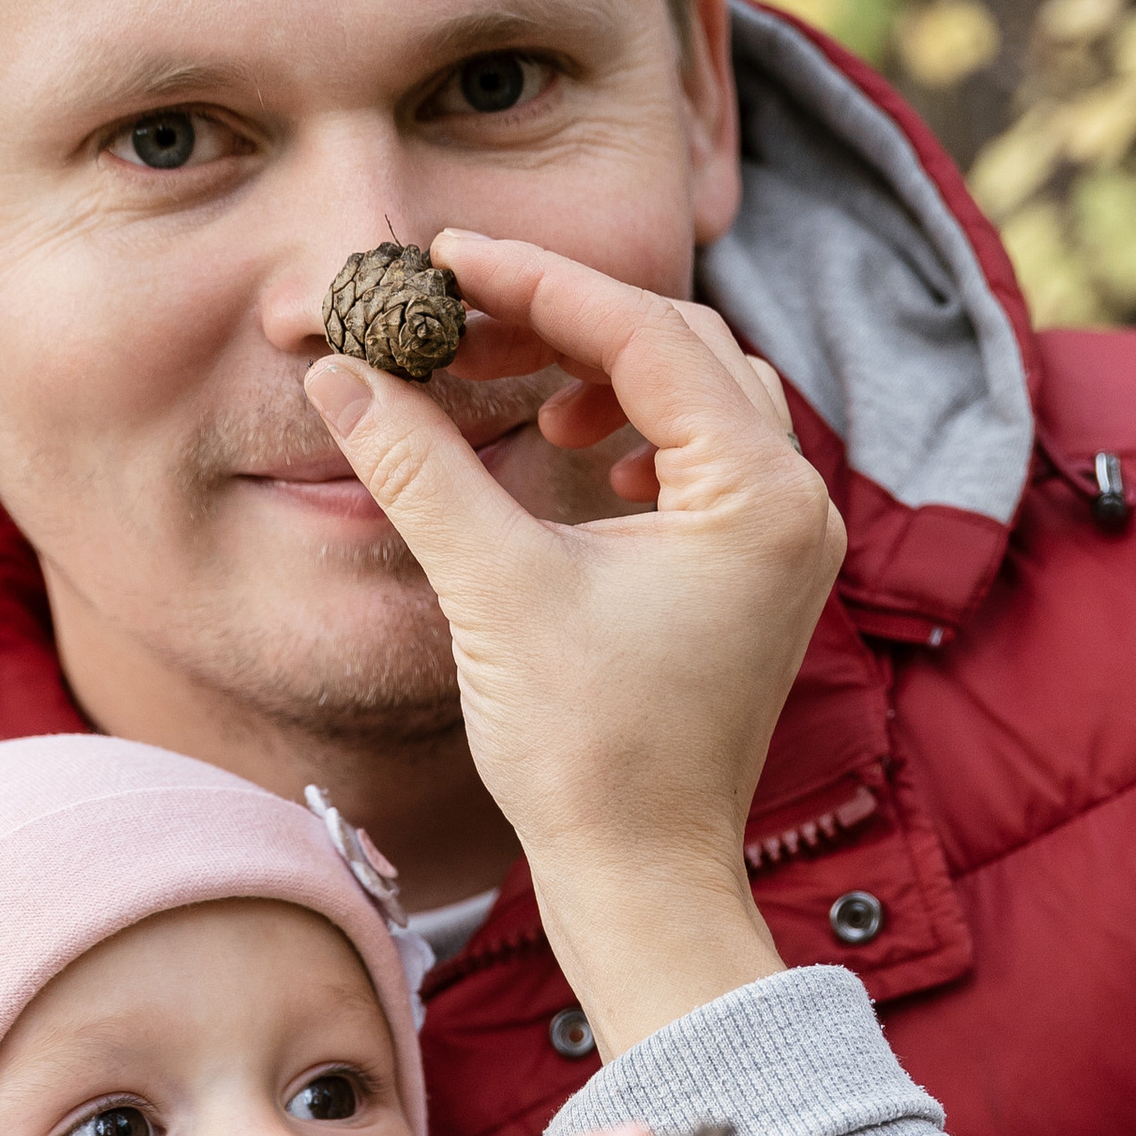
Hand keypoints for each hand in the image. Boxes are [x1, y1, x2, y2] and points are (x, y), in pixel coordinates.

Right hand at [304, 231, 839, 1049]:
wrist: (642, 879)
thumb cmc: (587, 755)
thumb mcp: (492, 590)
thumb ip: (419, 465)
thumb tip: (340, 371)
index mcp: (759, 493)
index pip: (644, 332)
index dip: (534, 282)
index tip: (446, 256)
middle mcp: (794, 502)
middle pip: (680, 345)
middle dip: (563, 321)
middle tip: (458, 317)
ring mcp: (783, 540)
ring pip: (696, 392)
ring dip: (599, 372)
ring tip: (509, 394)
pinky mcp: (754, 576)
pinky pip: (702, 454)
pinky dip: (630, 430)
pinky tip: (564, 455)